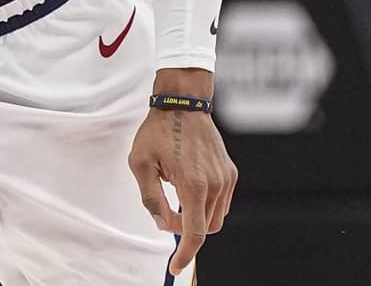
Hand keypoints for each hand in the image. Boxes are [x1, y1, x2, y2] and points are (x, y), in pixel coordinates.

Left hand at [128, 98, 237, 277]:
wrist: (182, 102)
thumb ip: (151, 198)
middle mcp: (215, 183)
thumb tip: (163, 225)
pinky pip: (221, 201)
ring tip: (175, 192)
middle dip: (186, 230)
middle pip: (206, 228)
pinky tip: (188, 185)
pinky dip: (205, 204)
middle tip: (166, 215)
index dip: (185, 255)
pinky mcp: (230, 171)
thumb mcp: (140, 163)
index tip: (175, 267)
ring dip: (196, 216)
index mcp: (193, 184)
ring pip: (216, 216)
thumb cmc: (158, 131)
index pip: (195, 233)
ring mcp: (226, 177)